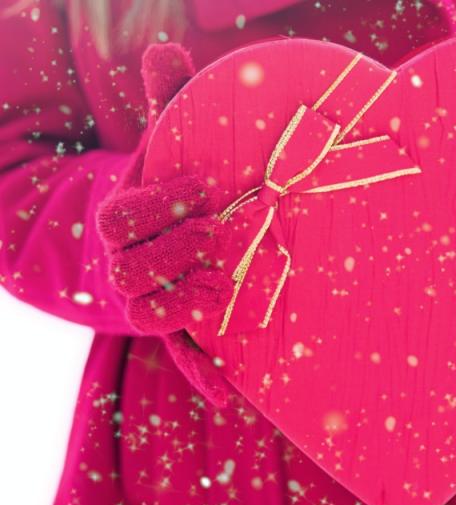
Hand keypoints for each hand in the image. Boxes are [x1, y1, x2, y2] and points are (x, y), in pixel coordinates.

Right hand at [96, 44, 231, 406]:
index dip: (160, 203)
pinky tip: (227, 394)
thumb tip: (169, 50)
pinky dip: (201, 374)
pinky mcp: (173, 329)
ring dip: (188, 299)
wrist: (149, 236)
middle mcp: (123, 268)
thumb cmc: (166, 185)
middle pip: (135, 267)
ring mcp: (145, 303)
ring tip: (225, 279)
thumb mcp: (167, 143)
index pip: (124, 217)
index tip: (201, 185)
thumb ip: (167, 101)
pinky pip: (179, 356)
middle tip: (220, 229)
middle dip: (179, 247)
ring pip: (153, 313)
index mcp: (118, 220)